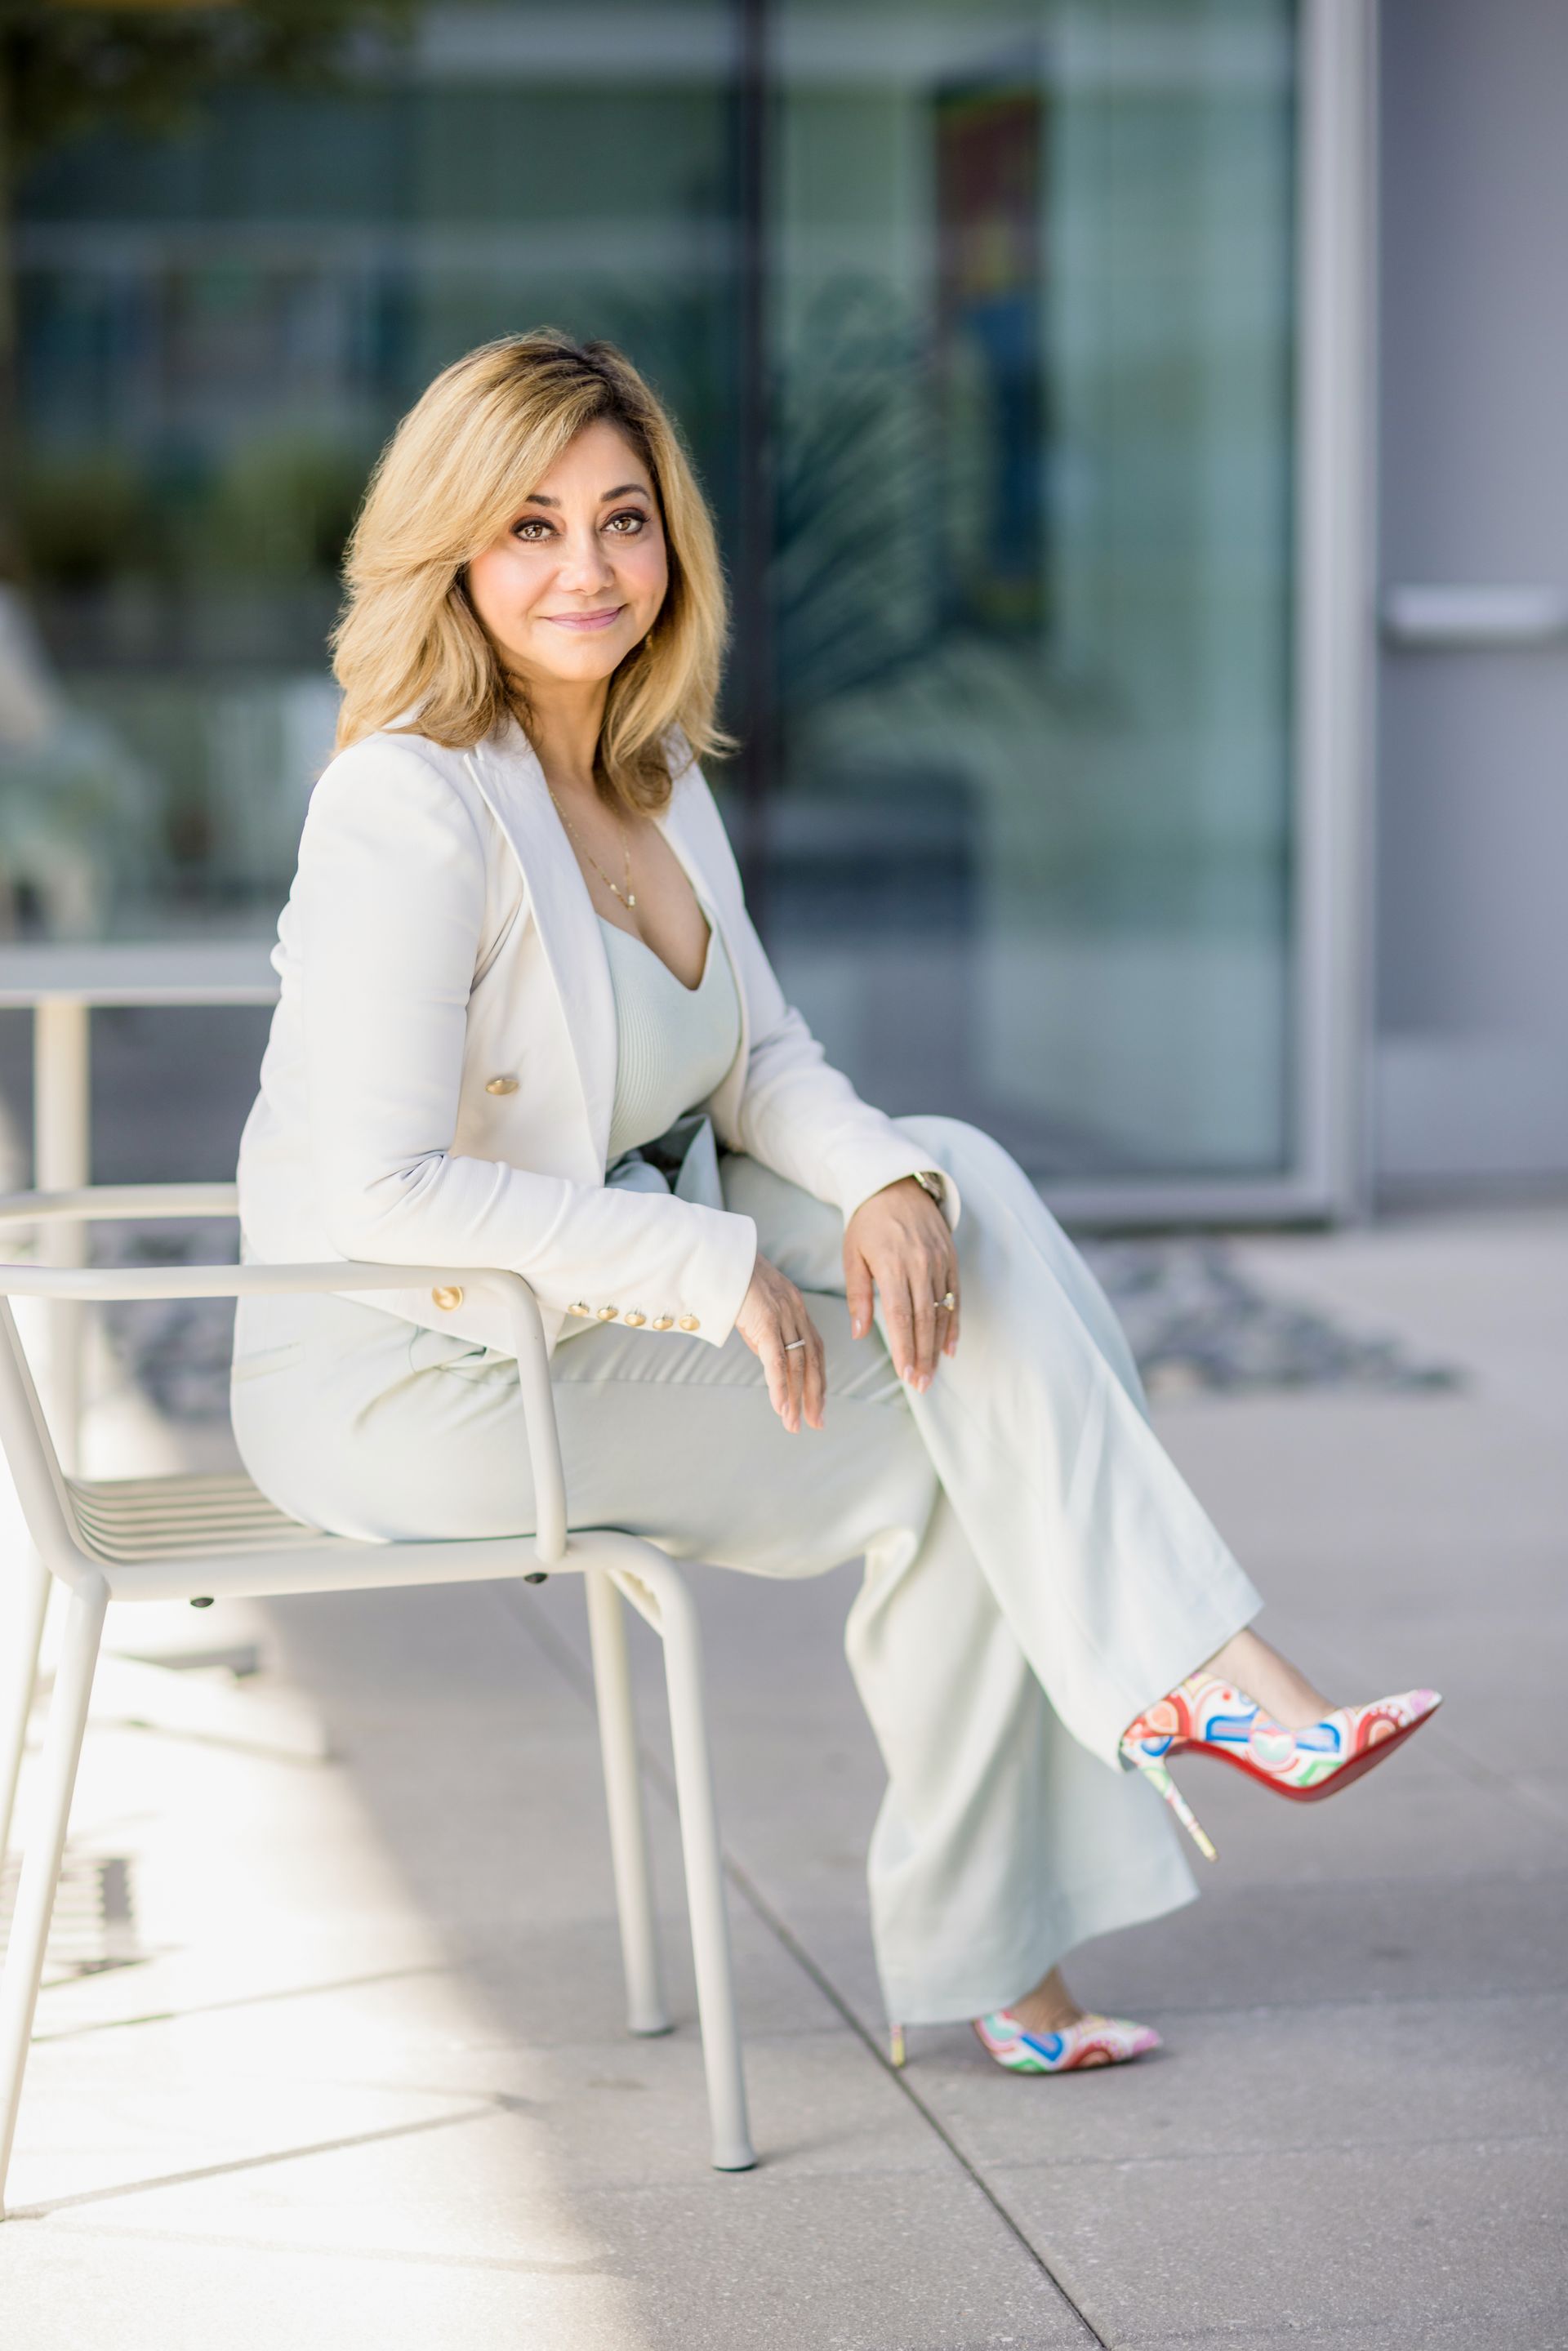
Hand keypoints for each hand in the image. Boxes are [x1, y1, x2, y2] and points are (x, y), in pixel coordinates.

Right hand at [735, 1252, 825, 1432]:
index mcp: (795, 1307)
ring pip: (797, 1364)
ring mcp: (782, 1314)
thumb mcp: (753, 1307)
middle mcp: (795, 1310)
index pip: (815, 1348)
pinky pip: (777, 1359)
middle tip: (816, 1422)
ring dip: (796, 1398)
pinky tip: (781, 1408)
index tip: (818, 1402)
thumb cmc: (728, 1278)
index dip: (818, 1377)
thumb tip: (768, 1358)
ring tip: (794, 1424)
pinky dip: (781, 1387)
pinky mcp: (766, 1319)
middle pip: (813, 1359)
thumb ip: (764, 1331)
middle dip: (815, 1394)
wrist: (714, 1253)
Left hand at [843, 1176, 959, 1392]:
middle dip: (923, 1356)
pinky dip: (954, 1324)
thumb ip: (857, 1295)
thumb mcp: (853, 1254)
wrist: (896, 1184)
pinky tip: (951, 1348)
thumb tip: (858, 1332)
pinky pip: (954, 1297)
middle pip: (924, 1319)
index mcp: (892, 1264)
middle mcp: (919, 1264)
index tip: (905, 1375)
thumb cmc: (867, 1223)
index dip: (904, 1347)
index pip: (900, 1315)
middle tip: (921, 1385)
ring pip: (941, 1311)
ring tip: (933, 1374)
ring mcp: (939, 1261)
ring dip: (938, 1346)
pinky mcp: (950, 1259)